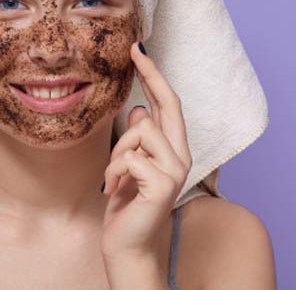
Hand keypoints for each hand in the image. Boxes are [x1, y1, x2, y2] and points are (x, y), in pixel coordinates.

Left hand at [100, 42, 192, 263]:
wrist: (127, 245)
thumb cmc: (126, 204)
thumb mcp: (127, 164)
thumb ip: (138, 139)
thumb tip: (140, 111)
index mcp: (172, 149)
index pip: (167, 105)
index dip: (155, 76)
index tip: (139, 49)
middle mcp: (181, 156)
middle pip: (169, 104)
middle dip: (151, 73)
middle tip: (134, 49)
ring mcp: (175, 170)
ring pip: (140, 131)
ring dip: (116, 153)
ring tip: (114, 177)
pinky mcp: (163, 184)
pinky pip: (130, 157)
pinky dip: (114, 171)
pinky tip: (114, 189)